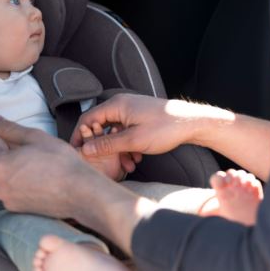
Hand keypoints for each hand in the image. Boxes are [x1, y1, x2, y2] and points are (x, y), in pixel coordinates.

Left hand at [0, 115, 104, 217]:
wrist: (80, 192)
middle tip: (34, 154)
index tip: (21, 143)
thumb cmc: (60, 162)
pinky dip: (23, 186)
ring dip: (17, 172)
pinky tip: (42, 181)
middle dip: (9, 157)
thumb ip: (10, 128)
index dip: (2, 142)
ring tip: (40, 168)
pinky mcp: (18, 210)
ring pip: (6, 179)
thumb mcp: (35, 137)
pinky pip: (15, 192)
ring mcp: (7, 200)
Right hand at [70, 94, 231, 158]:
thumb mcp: (133, 140)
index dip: (80, 136)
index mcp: (117, 105)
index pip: (87, 119)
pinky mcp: (140, 118)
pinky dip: (128, 146)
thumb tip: (86, 149)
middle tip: (104, 163)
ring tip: (128, 165)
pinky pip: (126, 132)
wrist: (192, 123)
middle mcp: (122, 105)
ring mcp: (132, 111)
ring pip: (115, 132)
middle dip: (103, 147)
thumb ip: (107, 145)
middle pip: (101, 126)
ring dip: (118, 150)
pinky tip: (136, 159)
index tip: (77, 152)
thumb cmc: (165, 128)